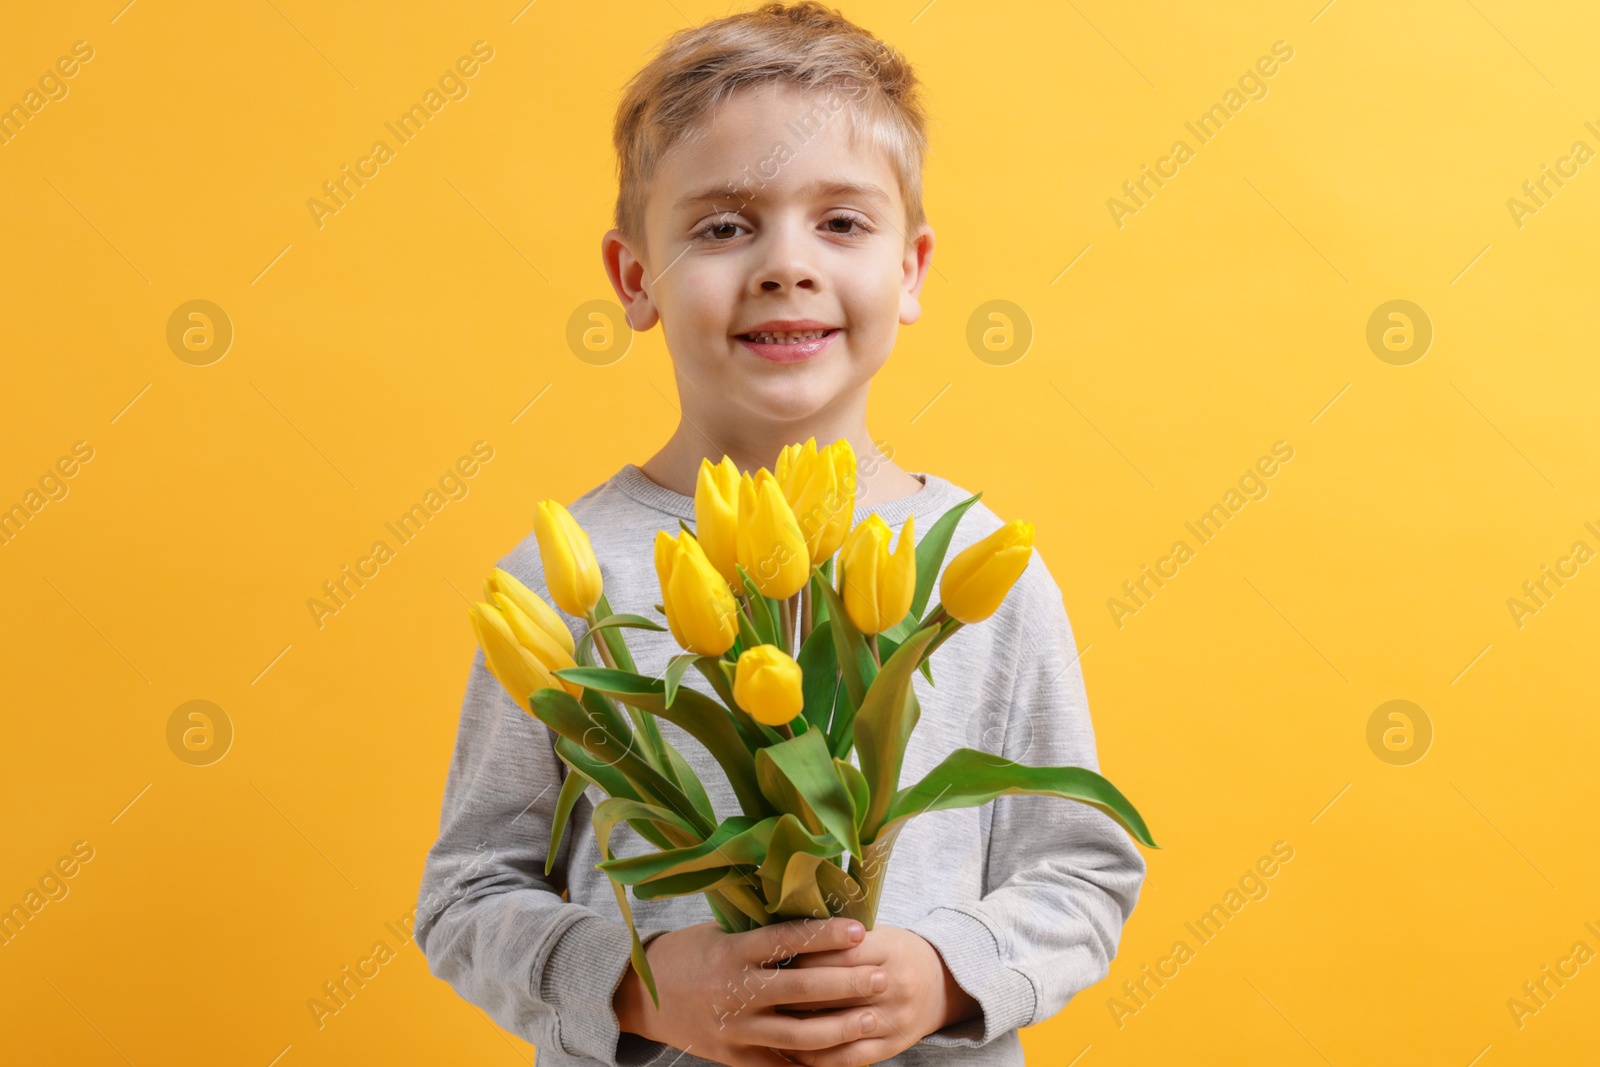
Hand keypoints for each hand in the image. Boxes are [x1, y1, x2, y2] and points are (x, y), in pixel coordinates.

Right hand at [613, 917, 888, 1066]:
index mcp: (732, 952)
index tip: (861, 930)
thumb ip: (762, 931)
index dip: (825, 935)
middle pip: (801, 991)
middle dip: (846, 985)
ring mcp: (734, 1030)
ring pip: (797, 1036)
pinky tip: (844, 1056)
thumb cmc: (688, 953)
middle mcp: (734, 992)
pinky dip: (813, 1063)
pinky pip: (780, 1065)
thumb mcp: (720, 933)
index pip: (786, 940)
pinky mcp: (733, 1058)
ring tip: (872, 1019)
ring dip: (840, 1029)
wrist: (641, 997)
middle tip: (881, 978)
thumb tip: (814, 907)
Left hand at [775, 925, 980, 1066]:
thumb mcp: (875, 933)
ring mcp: (894, 1018)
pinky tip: (791, 1049)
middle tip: (762, 991)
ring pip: (835, 1027)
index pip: (835, 954)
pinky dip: (815, 1057)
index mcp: (888, 949)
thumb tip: (784, 935)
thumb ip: (838, 937)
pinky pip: (846, 1058)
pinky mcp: (892, 1046)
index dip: (801, 956)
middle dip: (791, 993)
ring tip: (767, 1020)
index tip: (773, 957)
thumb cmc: (894, 952)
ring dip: (797, 1027)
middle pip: (831, 991)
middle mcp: (894, 984)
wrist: (941, 983)